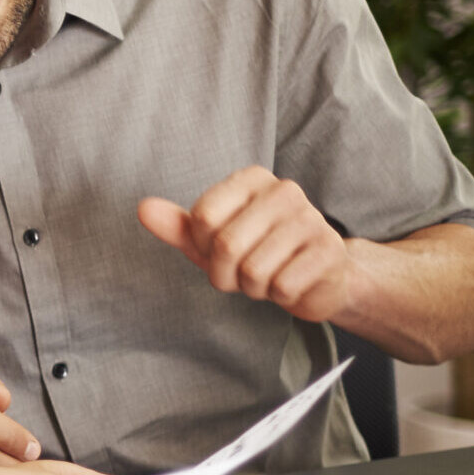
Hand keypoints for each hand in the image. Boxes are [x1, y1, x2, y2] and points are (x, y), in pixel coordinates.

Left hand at [140, 167, 359, 323]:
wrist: (315, 278)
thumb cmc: (257, 253)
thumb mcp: (210, 240)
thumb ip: (177, 226)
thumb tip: (143, 208)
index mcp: (252, 179)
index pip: (203, 217)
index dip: (203, 247)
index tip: (220, 250)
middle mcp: (285, 190)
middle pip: (226, 245)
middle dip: (226, 274)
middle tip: (243, 273)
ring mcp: (312, 219)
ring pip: (254, 270)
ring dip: (253, 287)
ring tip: (269, 275)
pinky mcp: (330, 252)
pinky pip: (282, 287)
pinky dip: (279, 296)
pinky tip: (292, 283)